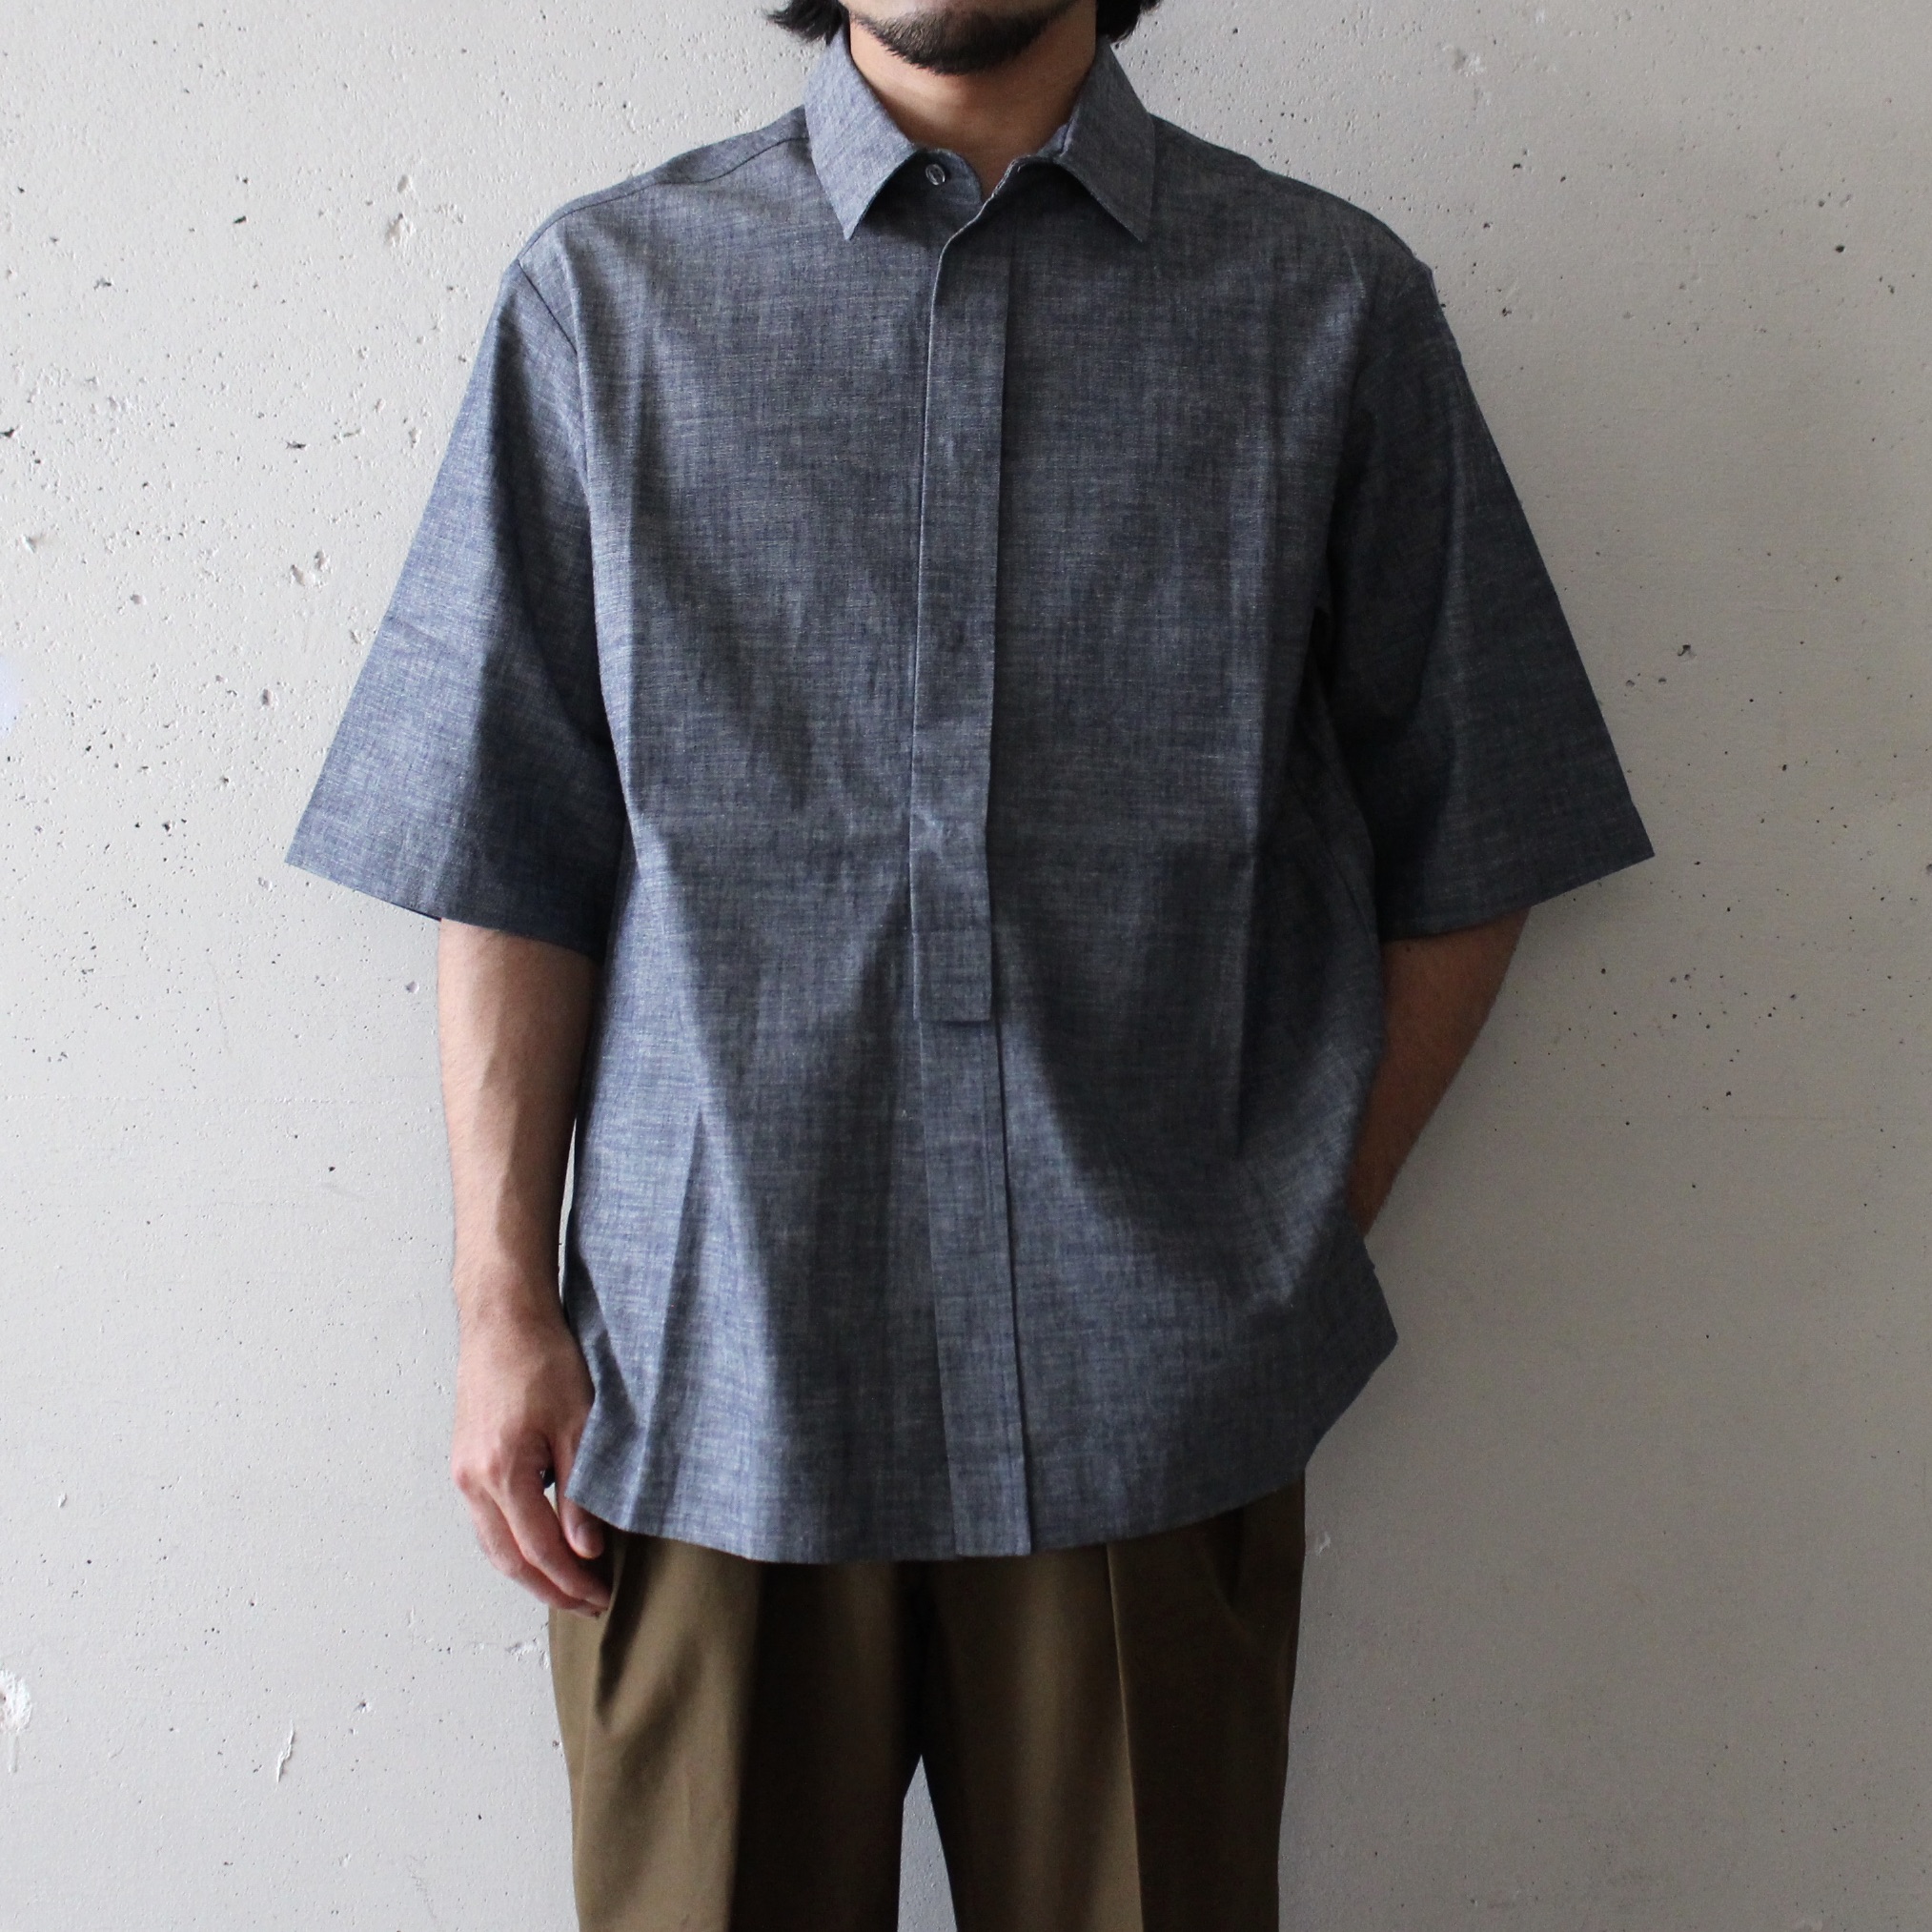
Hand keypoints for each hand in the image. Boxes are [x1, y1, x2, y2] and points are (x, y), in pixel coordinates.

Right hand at [450, 1298, 611, 1616]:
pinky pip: (485, 1520)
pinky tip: (539, 1546)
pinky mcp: (464, 1461)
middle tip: (588, 1604)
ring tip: (568, 1585)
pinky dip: (512, 1543)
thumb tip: (586, 1550)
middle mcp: (472, 1480)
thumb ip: (580, 1491)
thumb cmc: (543, 1360)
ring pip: (493, 1544)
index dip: (572, 1580)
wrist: (502, 1318)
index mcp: (502, 1472)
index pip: (539, 1549)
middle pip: (508, 1559)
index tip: (601, 1595)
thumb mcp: (578, 1424)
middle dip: (549, 1588)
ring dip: (529, 1571)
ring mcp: (463, 1472)